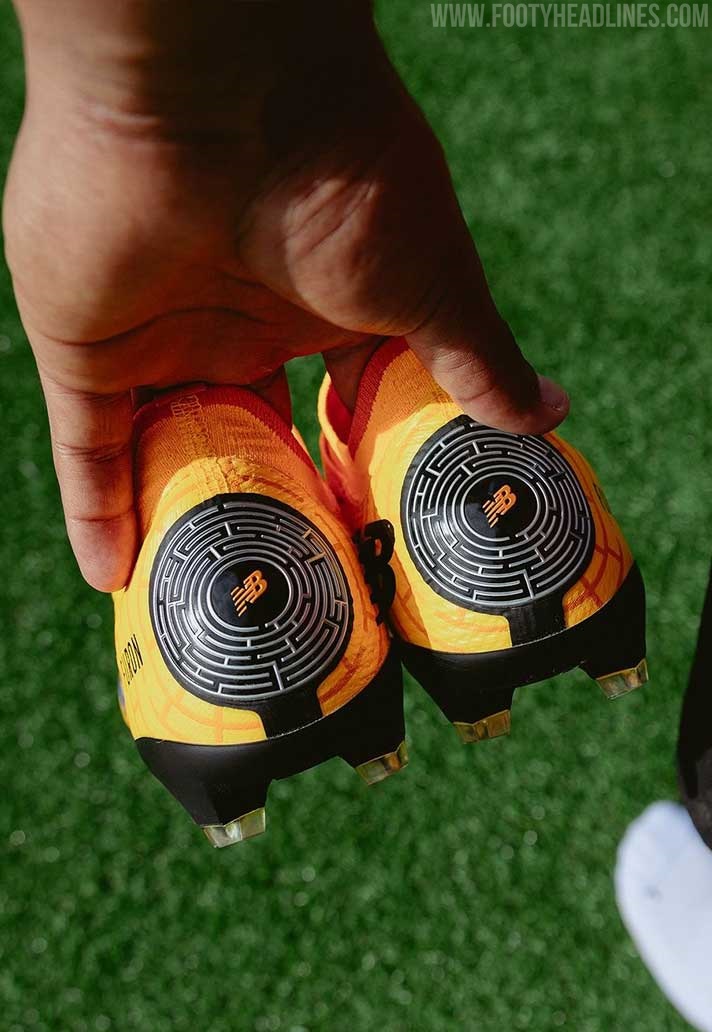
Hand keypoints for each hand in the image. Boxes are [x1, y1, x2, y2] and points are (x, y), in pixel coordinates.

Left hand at [3, 0, 567, 590]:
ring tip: (200, 605)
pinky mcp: (87, 346)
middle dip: (259, 510)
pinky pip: (84, 446)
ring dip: (175, 521)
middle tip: (283, 593)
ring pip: (158, 450)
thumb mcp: (431, 289)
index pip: (326, 416)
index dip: (343, 481)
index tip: (363, 548)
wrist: (223, 99)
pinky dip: (95, 509)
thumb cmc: (345, 179)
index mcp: (314, 312)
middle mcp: (233, 325)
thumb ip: (479, 362)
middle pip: (241, 441)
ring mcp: (156, 336)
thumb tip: (553, 415)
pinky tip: (115, 575)